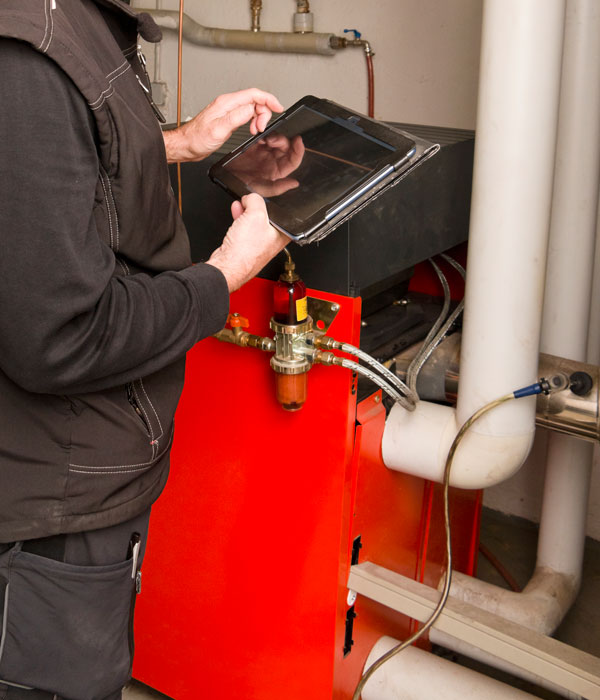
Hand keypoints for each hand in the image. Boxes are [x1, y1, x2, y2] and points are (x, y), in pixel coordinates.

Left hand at [163, 89, 283, 162]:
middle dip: (264, 112)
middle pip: (254, 100)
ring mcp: (228, 110)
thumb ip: (236, 117)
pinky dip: (252, 121)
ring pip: (251, 107)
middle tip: (261, 127)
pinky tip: (251, 130)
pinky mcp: (228, 118)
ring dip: (258, 118)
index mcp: (226, 103)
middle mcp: (228, 104)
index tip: (278, 108)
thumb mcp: (219, 129)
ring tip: (255, 130)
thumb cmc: (197, 138)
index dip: (268, 99)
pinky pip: (246, 114)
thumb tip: (252, 109)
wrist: (186, 145)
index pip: (253, 94)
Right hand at [206, 193, 287, 291]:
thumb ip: (256, 200)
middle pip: (267, 216)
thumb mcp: (256, 215)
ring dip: (246, 211)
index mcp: (283, 235)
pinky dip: (240, 219)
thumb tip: (251, 197)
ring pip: (254, 221)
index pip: (283, 212)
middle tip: (249, 202)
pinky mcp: (246, 246)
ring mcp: (259, 244)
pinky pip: (245, 228)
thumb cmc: (246, 251)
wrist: (229, 266)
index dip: (272, 202)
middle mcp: (273, 241)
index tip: (264, 197)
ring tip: (240, 206)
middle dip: (257, 206)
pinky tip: (236, 213)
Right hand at [226, 133, 304, 196]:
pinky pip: (266, 136)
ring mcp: (266, 153)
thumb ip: (278, 188)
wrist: (226, 176)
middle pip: (287, 148)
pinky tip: (260, 138)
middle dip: (283, 141)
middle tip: (274, 141)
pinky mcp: (257, 145)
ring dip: (274, 137)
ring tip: (266, 140)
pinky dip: (265, 134)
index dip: (298, 151)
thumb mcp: (261, 189)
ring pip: (277, 141)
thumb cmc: (242, 184)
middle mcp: (274, 162)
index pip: (293, 160)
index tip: (298, 141)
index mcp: (278, 172)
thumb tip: (294, 184)